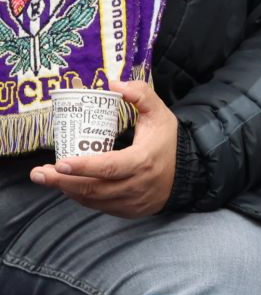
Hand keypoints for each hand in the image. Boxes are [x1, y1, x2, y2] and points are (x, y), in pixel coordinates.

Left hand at [29, 78, 175, 216]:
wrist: (188, 173)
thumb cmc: (167, 142)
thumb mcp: (160, 114)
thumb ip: (140, 94)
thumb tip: (113, 84)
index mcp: (142, 161)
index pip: (109, 167)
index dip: (82, 167)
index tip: (59, 162)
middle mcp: (137, 185)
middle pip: (94, 188)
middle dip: (62, 181)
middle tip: (38, 173)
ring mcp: (133, 201)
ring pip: (94, 199)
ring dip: (67, 189)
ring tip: (47, 177)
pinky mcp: (129, 210)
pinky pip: (100, 206)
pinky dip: (81, 197)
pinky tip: (68, 186)